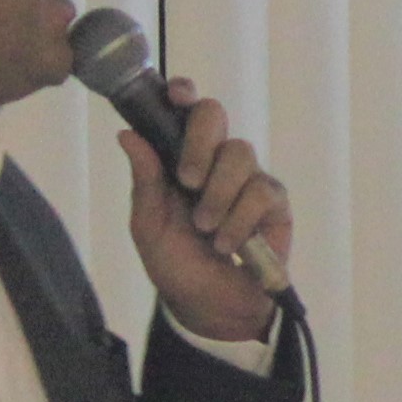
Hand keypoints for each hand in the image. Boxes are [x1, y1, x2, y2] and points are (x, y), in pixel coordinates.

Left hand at [120, 80, 291, 343]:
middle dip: (198, 144)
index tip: (175, 96)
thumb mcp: (149, 226)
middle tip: (186, 181)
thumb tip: (127, 134)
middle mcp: (216, 160)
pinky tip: (229, 245)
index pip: (186, 110)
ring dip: (217, 195)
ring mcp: (248, 177)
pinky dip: (239, 221)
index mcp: (182, 157)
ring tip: (205, 230)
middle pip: (215, 115)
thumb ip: (144, 181)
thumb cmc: (177, 263)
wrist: (210, 307)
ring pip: (239, 153)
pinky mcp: (274, 202)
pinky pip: (260, 191)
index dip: (183, 94)